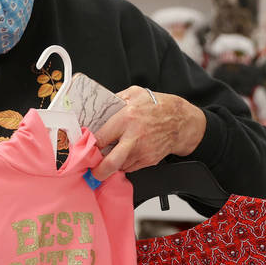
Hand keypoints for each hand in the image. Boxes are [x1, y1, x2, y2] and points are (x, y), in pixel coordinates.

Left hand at [91, 88, 206, 181]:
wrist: (182, 121)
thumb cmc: (158, 106)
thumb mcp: (135, 93)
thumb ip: (114, 100)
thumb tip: (97, 109)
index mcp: (126, 118)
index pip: (100, 138)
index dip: (89, 146)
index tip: (83, 149)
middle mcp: (134, 137)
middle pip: (110, 162)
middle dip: (98, 171)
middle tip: (91, 171)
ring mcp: (143, 151)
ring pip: (119, 166)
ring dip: (112, 164)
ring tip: (109, 156)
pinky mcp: (149, 160)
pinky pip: (130, 167)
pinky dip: (124, 163)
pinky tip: (126, 153)